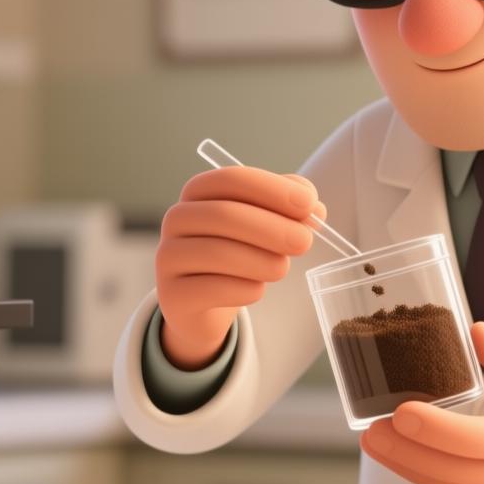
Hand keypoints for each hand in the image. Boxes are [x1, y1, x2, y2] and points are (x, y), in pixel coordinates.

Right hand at [155, 165, 324, 369]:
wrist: (204, 304)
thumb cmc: (238, 252)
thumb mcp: (264, 224)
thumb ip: (290, 209)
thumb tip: (315, 210)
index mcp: (199, 191)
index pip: (232, 179)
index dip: (272, 189)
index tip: (308, 204)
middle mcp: (177, 218)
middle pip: (224, 215)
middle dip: (272, 228)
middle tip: (305, 242)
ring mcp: (169, 256)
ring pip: (218, 253)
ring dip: (262, 261)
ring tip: (282, 268)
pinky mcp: (172, 295)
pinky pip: (212, 289)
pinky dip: (244, 289)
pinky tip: (257, 289)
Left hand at [360, 322, 483, 483]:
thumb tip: (475, 332)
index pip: (477, 440)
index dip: (436, 430)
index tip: (402, 411)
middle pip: (451, 469)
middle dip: (406, 451)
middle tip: (371, 428)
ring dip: (403, 464)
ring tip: (371, 439)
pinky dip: (415, 473)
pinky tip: (392, 453)